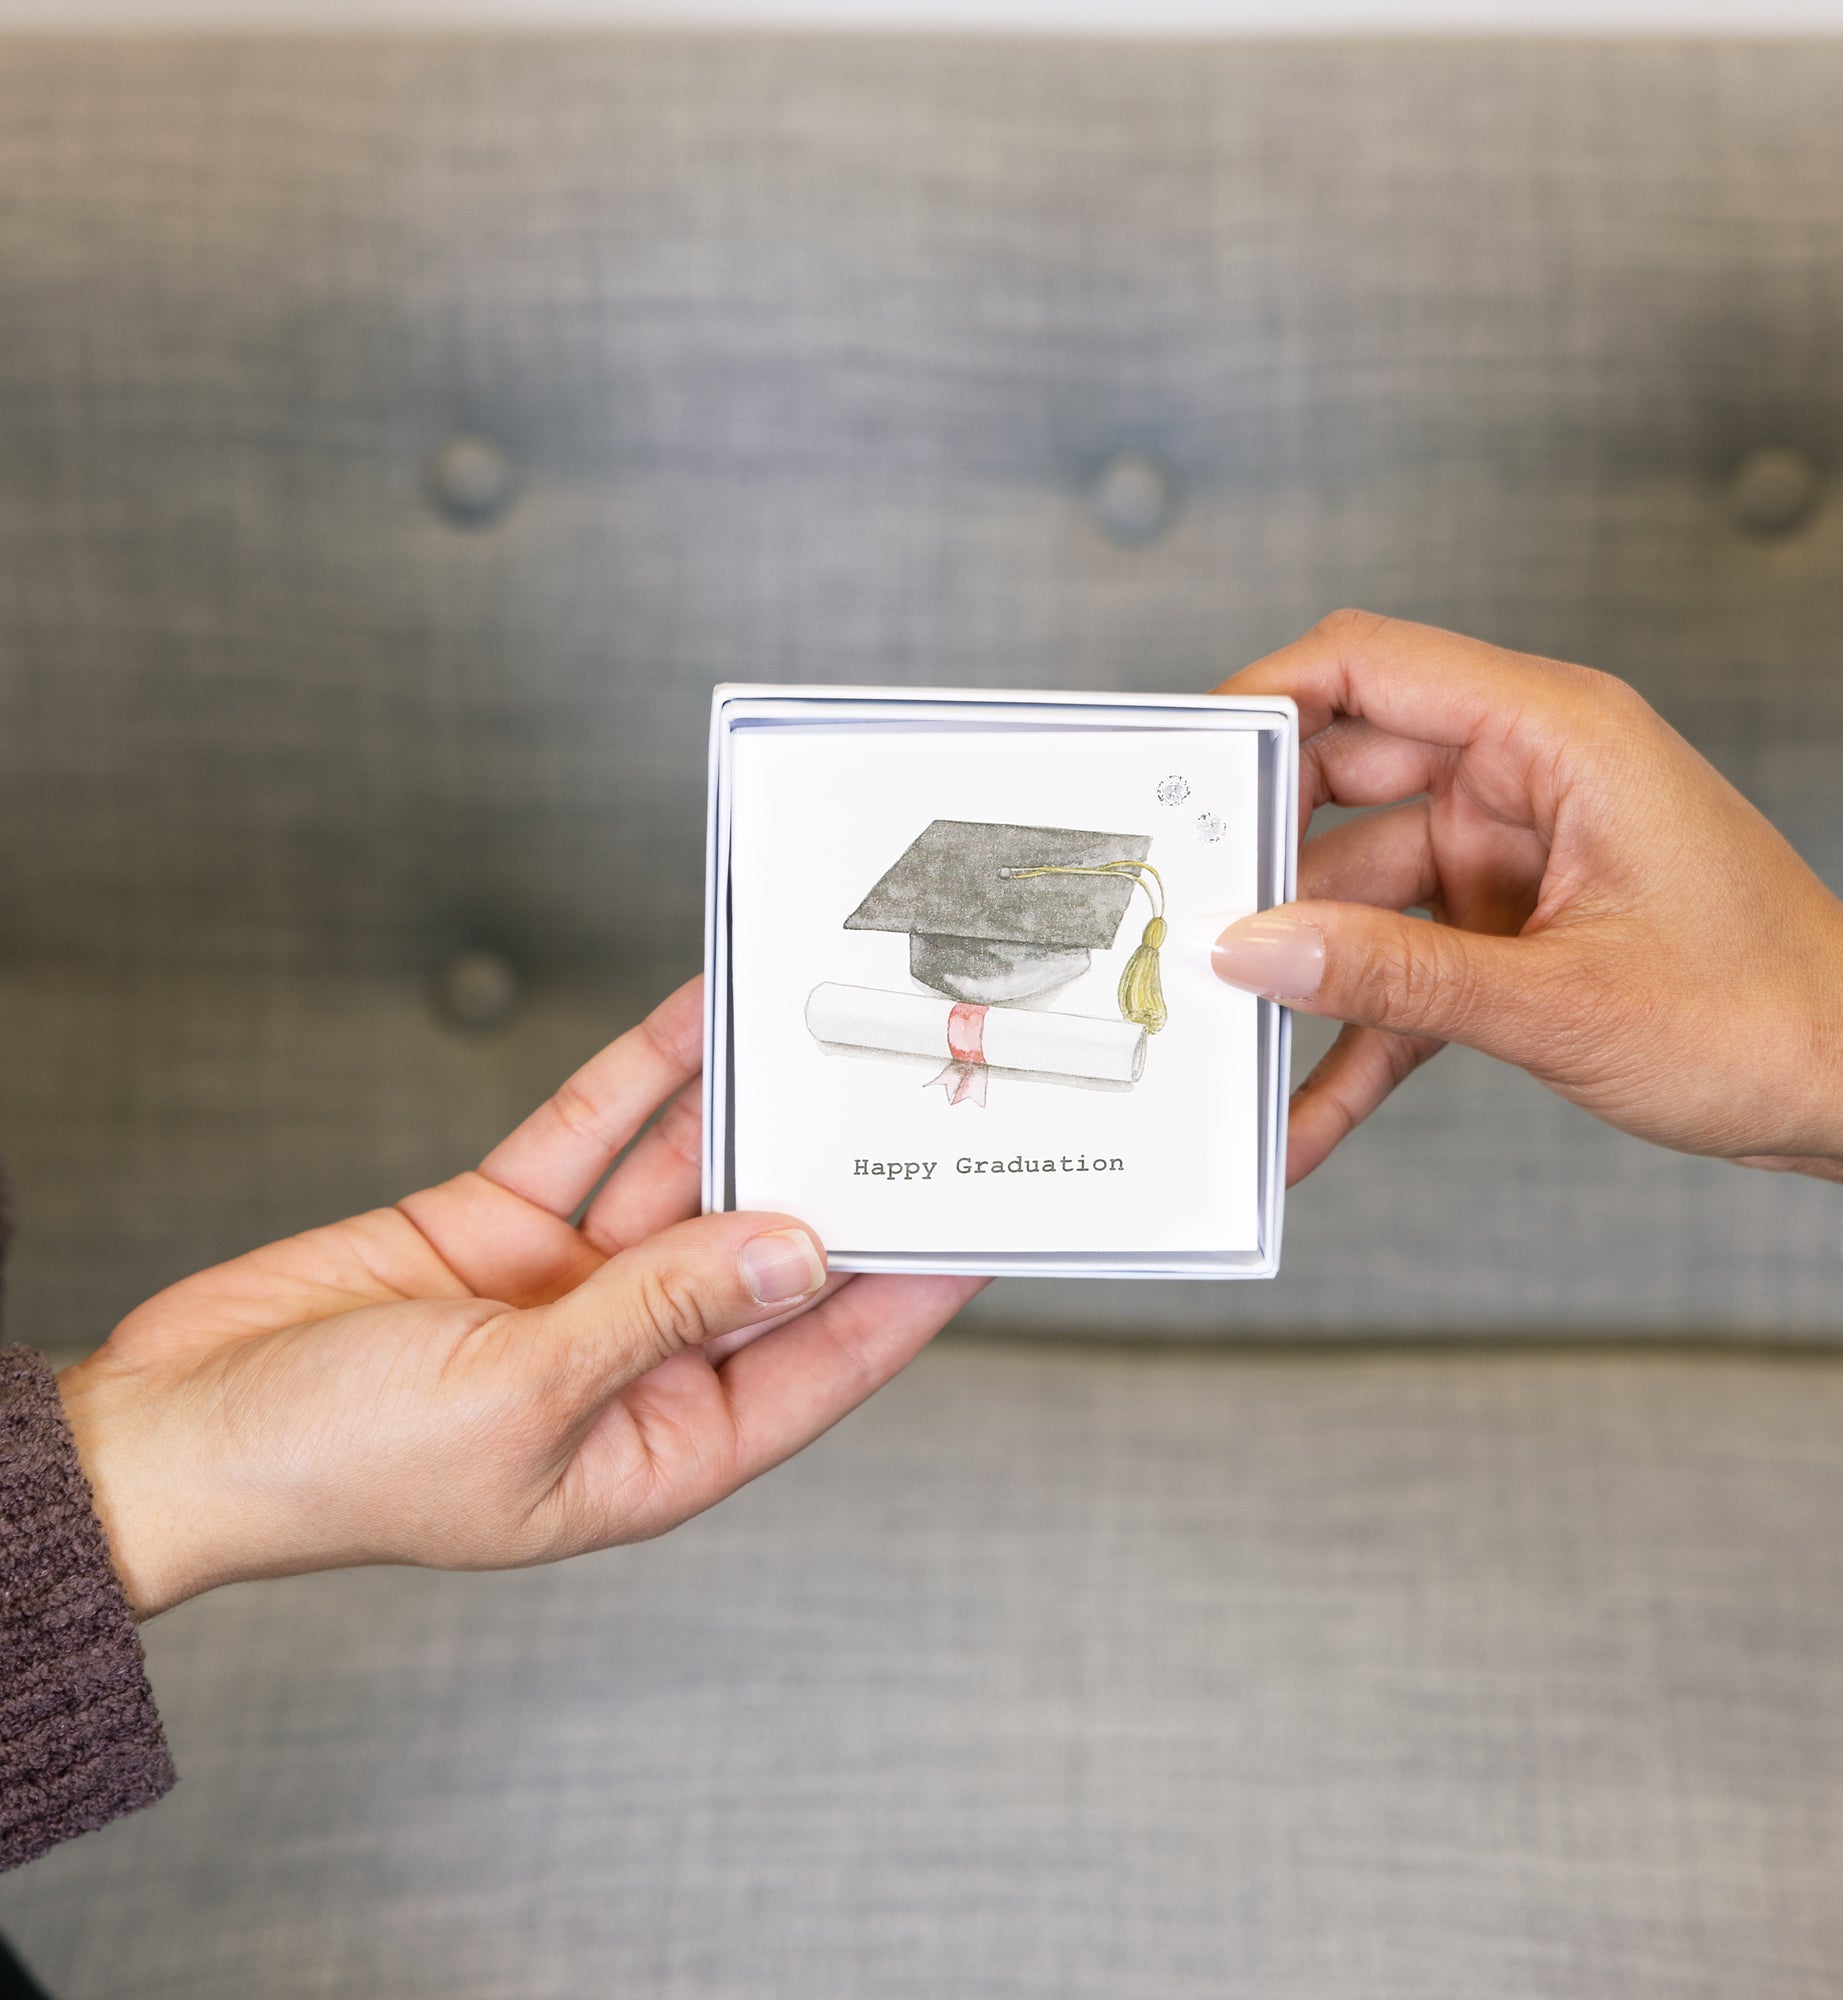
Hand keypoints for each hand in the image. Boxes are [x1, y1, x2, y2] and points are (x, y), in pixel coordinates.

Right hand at [58, 979, 981, 1619]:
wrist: (172, 1430)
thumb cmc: (330, 1470)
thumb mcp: (523, 1397)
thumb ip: (665, 1313)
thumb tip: (797, 1253)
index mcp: (662, 1446)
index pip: (823, 1359)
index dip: (910, 1293)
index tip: (983, 1227)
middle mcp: (635, 1361)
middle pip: (764, 1251)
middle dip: (830, 1177)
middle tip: (906, 1098)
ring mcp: (572, 1285)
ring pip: (684, 1173)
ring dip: (740, 1104)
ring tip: (812, 1028)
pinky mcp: (505, 1220)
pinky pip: (596, 1132)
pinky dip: (644, 1074)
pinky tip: (699, 1018)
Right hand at [1210, 611, 1842, 1206]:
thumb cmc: (1766, 1016)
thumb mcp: (1560, 1003)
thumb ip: (1392, 975)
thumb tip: (1251, 953)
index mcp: (1555, 736)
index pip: (1371, 666)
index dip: (1261, 698)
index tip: (1176, 767)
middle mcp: (1524, 780)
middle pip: (1342, 783)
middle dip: (1257, 860)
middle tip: (1169, 921)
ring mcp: (1511, 859)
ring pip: (1359, 896)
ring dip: (1301, 979)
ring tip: (1221, 1049)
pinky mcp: (1510, 934)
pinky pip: (1404, 976)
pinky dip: (1357, 1040)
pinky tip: (1302, 1116)